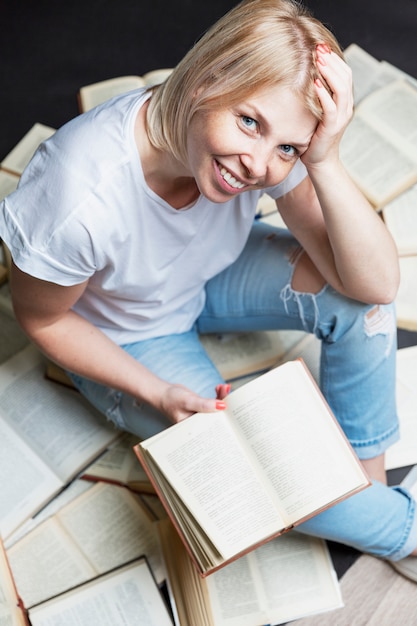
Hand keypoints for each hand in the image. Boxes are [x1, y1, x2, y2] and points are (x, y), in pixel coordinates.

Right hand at [158, 382, 230, 424]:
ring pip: (217, 409)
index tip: (233, 411)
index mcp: (195, 429)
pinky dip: (218, 395)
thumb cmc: (171, 399)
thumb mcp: (189, 401)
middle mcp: (199, 425)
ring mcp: (201, 416)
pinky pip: (213, 403)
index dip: (225, 419)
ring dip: (222, 398)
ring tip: (225, 387)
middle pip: (218, 417)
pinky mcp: (202, 408)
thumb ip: (204, 404)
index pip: (214, 426)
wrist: (164, 393)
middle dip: (225, 405)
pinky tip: (220, 387)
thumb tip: (222, 406)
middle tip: (232, 395)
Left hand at [301, 44, 353, 168]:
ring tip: (319, 60)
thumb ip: (317, 96)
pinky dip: (324, 94)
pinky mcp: (332, 127)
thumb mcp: (317, 112)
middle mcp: (346, 107)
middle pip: (346, 77)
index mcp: (344, 102)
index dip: (335, 59)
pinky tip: (315, 84)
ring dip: (330, 73)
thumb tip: (305, 76)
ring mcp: (341, 117)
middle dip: (332, 61)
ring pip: (342, 89)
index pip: (345, 74)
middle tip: (319, 48)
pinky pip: (331, 108)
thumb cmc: (314, 137)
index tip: (321, 47)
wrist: (320, 161)